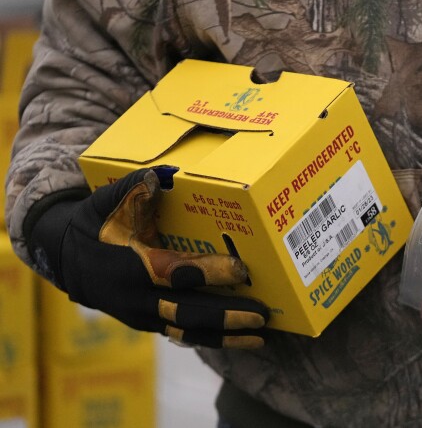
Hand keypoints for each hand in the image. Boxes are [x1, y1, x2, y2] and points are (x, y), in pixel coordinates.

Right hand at [33, 168, 268, 347]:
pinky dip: (214, 339)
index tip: (241, 269)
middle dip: (226, 315)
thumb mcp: (107, 201)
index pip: (175, 273)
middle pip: (187, 313)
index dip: (208, 273)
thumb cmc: (96, 224)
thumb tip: (164, 174)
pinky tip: (245, 339)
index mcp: (131, 267)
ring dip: (226, 336)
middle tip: (262, 313)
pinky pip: (185, 336)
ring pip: (188, 332)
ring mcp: (145, 316)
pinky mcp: (152, 324)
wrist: (67, 259)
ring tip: (262, 336)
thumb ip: (135, 187)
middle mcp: (139, 298)